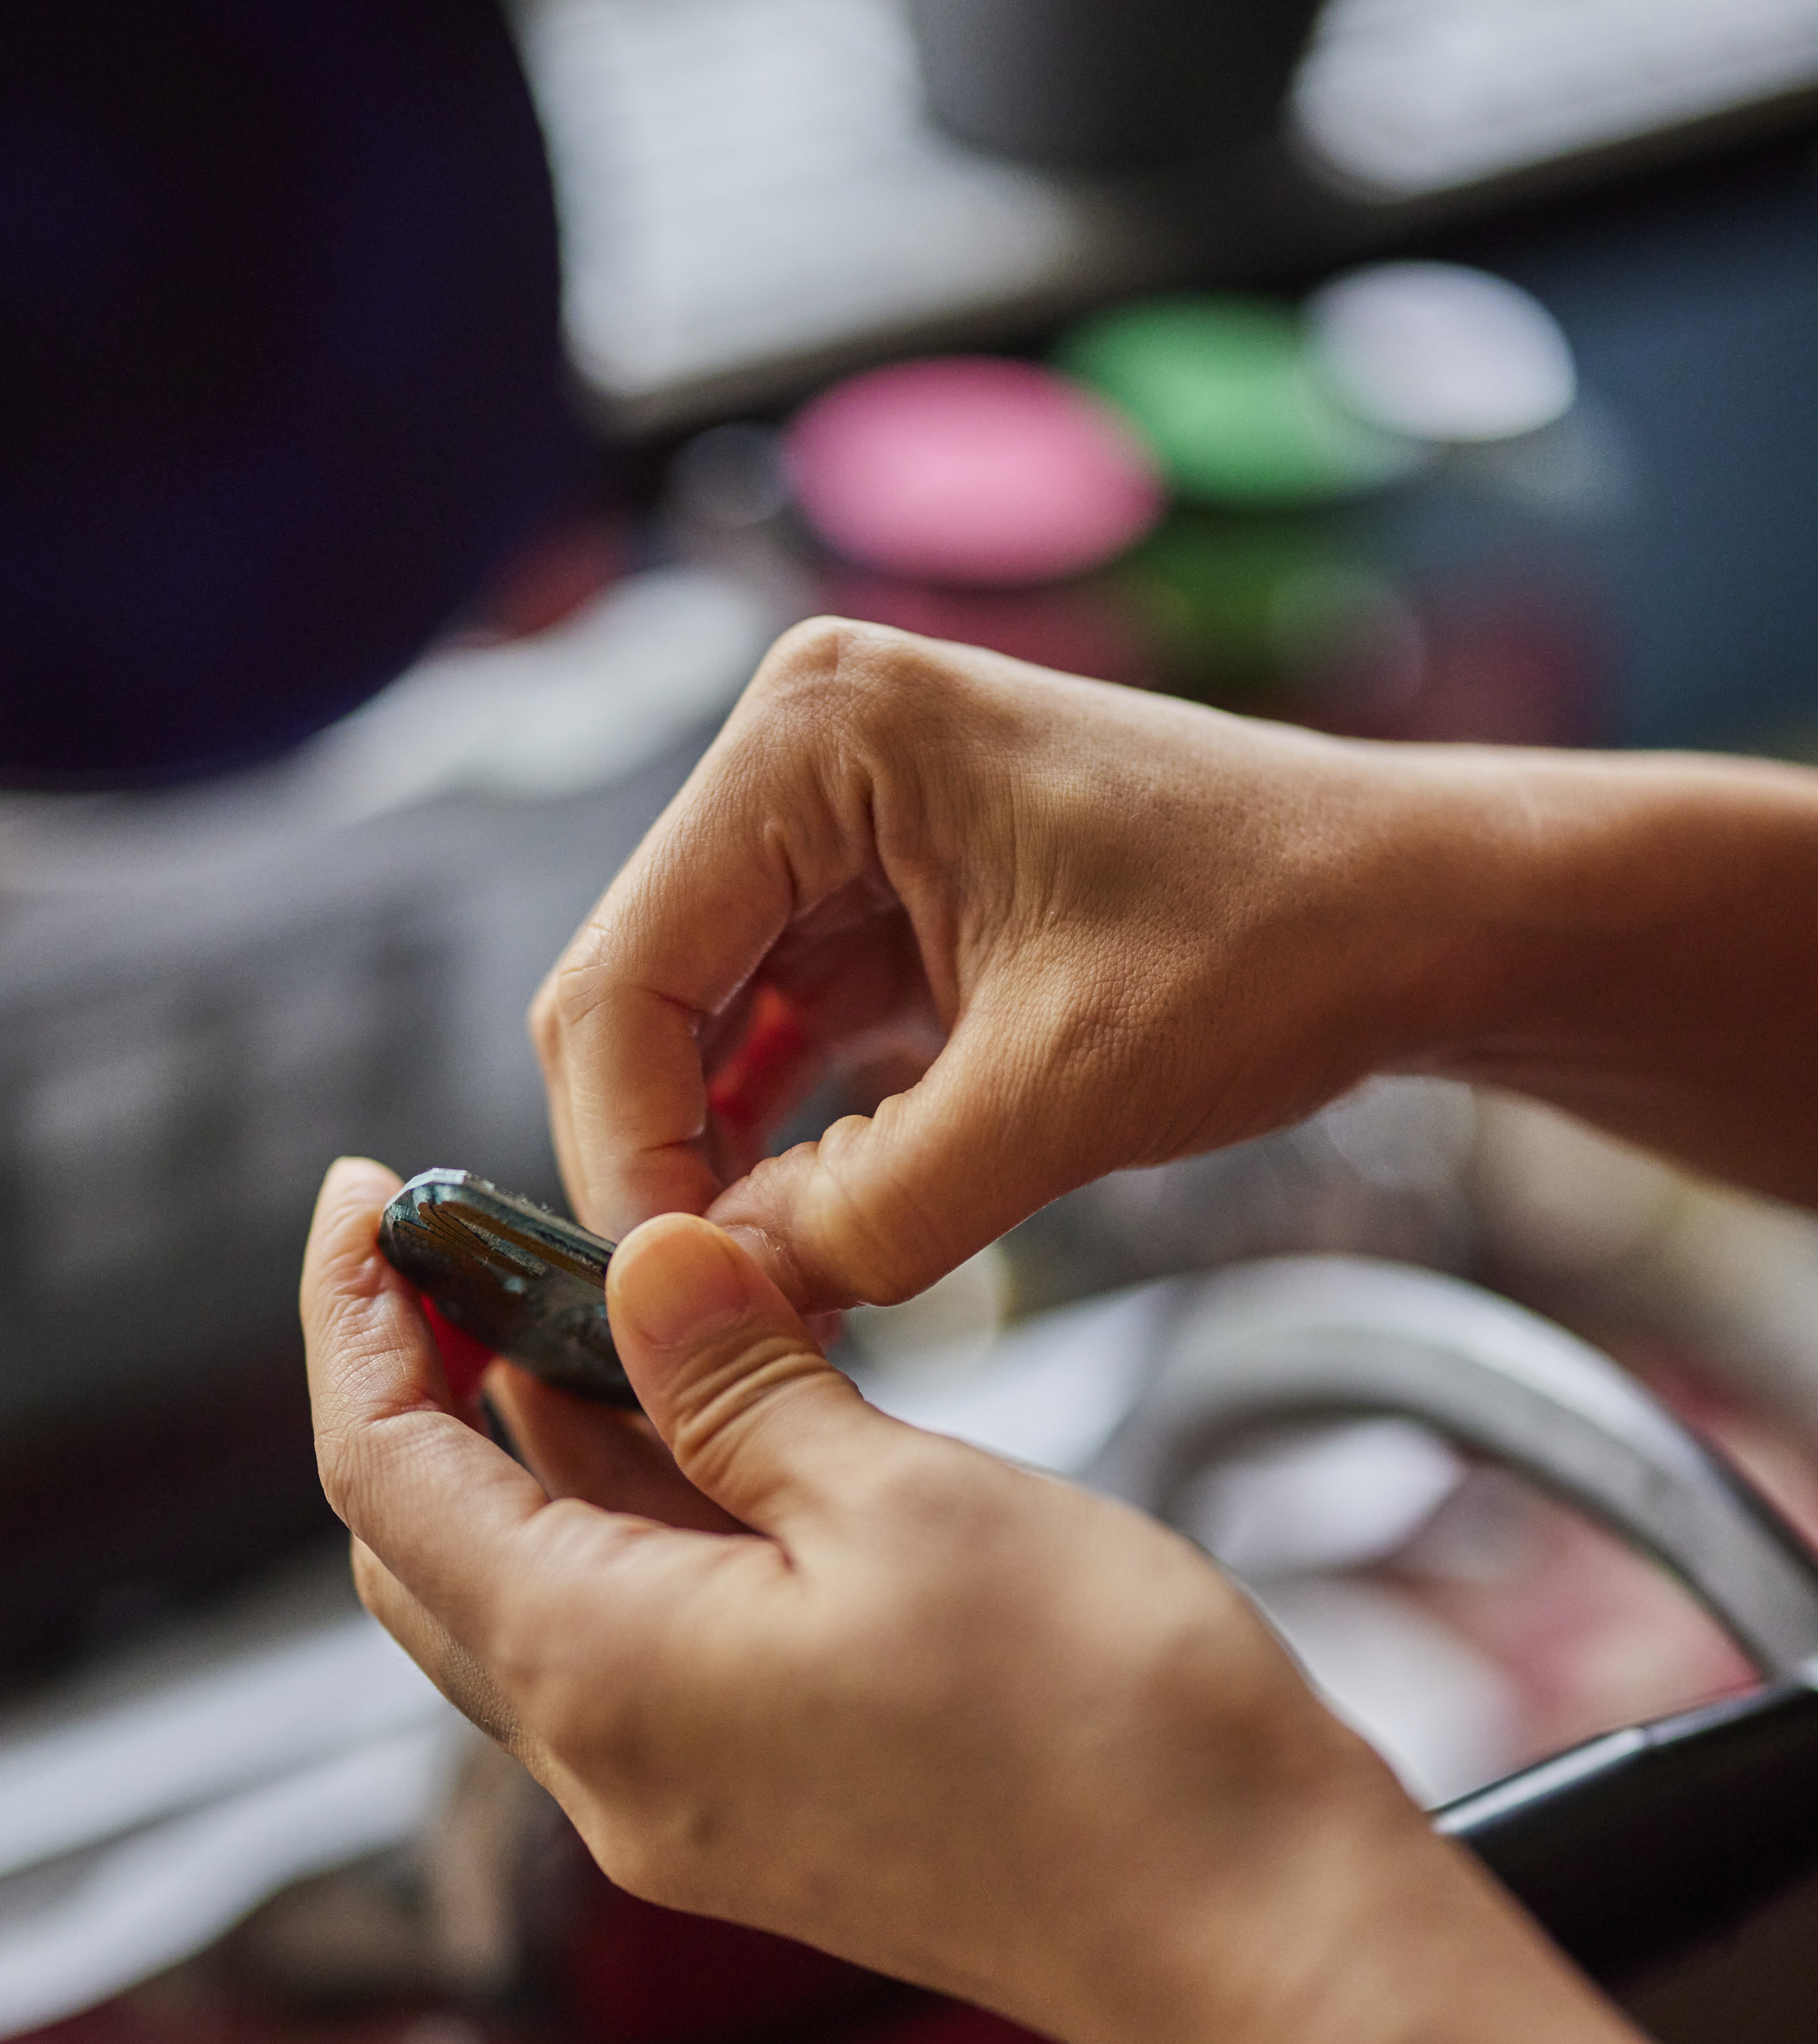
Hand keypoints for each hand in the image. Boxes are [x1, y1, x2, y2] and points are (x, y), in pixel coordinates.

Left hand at [301, 1157, 1434, 2043]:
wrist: (1249, 1936)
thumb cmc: (1106, 1732)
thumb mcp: (909, 1500)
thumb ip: (743, 1389)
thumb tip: (641, 1270)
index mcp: (603, 1674)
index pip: (384, 1474)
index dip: (352, 1321)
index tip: (361, 1196)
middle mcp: (606, 1763)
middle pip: (430, 1545)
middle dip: (426, 1379)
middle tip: (469, 1237)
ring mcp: (681, 1799)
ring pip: (537, 1591)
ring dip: (539, 1445)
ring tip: (602, 1298)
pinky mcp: (762, 1807)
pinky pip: (637, 1642)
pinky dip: (635, 1521)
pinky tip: (703, 1422)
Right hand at [531, 618, 1490, 1314]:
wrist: (1421, 910)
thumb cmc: (1279, 944)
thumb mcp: (1062, 1098)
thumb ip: (870, 1212)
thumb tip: (723, 1301)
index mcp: (820, 731)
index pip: (625, 972)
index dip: (622, 1151)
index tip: (663, 1296)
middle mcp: (804, 747)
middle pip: (639, 991)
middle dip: (663, 1158)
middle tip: (704, 1312)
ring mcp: (837, 818)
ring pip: (697, 1023)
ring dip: (716, 1158)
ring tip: (759, 1285)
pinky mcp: (880, 893)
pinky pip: (779, 1029)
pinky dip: (778, 1133)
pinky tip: (801, 1229)